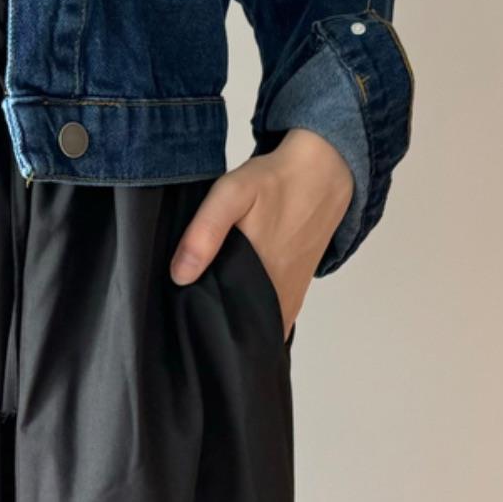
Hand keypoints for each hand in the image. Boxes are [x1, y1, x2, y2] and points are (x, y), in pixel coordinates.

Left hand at [168, 128, 353, 337]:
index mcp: (257, 282)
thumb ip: (206, 232)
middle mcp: (276, 298)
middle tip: (187, 312)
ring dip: (232, 322)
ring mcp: (288, 298)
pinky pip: (269, 316)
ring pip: (253, 324)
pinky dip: (249, 314)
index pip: (221, 325)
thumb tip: (180, 276)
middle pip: (236, 328)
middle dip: (211, 327)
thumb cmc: (276, 182)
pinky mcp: (294, 292)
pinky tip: (232, 298)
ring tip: (206, 308)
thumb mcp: (233, 193)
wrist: (323, 173)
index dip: (198, 326)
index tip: (178, 321)